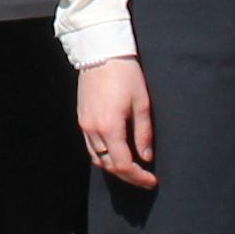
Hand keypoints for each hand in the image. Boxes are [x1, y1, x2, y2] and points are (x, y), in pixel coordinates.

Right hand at [77, 56, 153, 188]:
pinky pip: (91, 148)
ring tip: (133, 170)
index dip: (138, 177)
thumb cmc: (125, 74)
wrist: (101, 52)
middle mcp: (93, 130)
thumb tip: (146, 157)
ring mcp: (85, 125)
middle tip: (145, 179)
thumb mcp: (142, 103)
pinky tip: (116, 154)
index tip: (152, 181)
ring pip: (98, 159)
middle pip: (109, 166)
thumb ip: (144, 133)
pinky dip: (104, 157)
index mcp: (110, 127)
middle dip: (128, 176)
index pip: (123, 164)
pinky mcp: (82, 119)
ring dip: (115, 168)